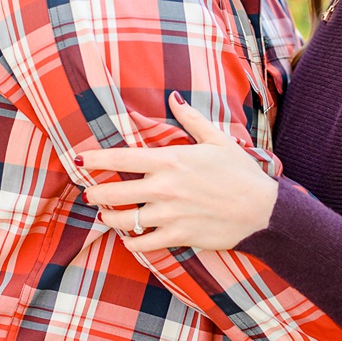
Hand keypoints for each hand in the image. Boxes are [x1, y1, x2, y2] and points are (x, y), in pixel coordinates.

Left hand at [76, 93, 278, 252]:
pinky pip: (143, 244)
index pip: (119, 159)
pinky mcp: (178, 237)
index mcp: (170, 161)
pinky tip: (131, 237)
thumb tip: (174, 96)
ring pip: (123, 221)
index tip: (78, 160)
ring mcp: (169, 215)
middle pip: (113, 193)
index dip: (93, 160)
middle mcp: (164, 189)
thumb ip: (191, 119)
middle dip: (95, 194)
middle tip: (90, 193)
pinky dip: (132, 242)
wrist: (263, 211)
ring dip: (110, 219)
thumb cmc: (241, 173)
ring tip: (107, 216)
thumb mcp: (218, 140)